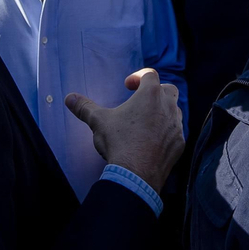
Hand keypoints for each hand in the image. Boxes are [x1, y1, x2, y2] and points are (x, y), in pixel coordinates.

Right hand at [66, 68, 183, 193]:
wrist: (136, 174)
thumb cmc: (119, 142)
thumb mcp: (99, 122)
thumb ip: (85, 107)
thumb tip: (69, 98)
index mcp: (150, 95)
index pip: (150, 74)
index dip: (138, 77)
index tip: (127, 86)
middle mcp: (168, 106)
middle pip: (168, 89)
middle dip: (155, 91)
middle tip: (140, 101)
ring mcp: (176, 125)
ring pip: (174, 110)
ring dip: (162, 111)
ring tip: (146, 120)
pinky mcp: (179, 143)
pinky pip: (176, 131)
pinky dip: (166, 131)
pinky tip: (153, 140)